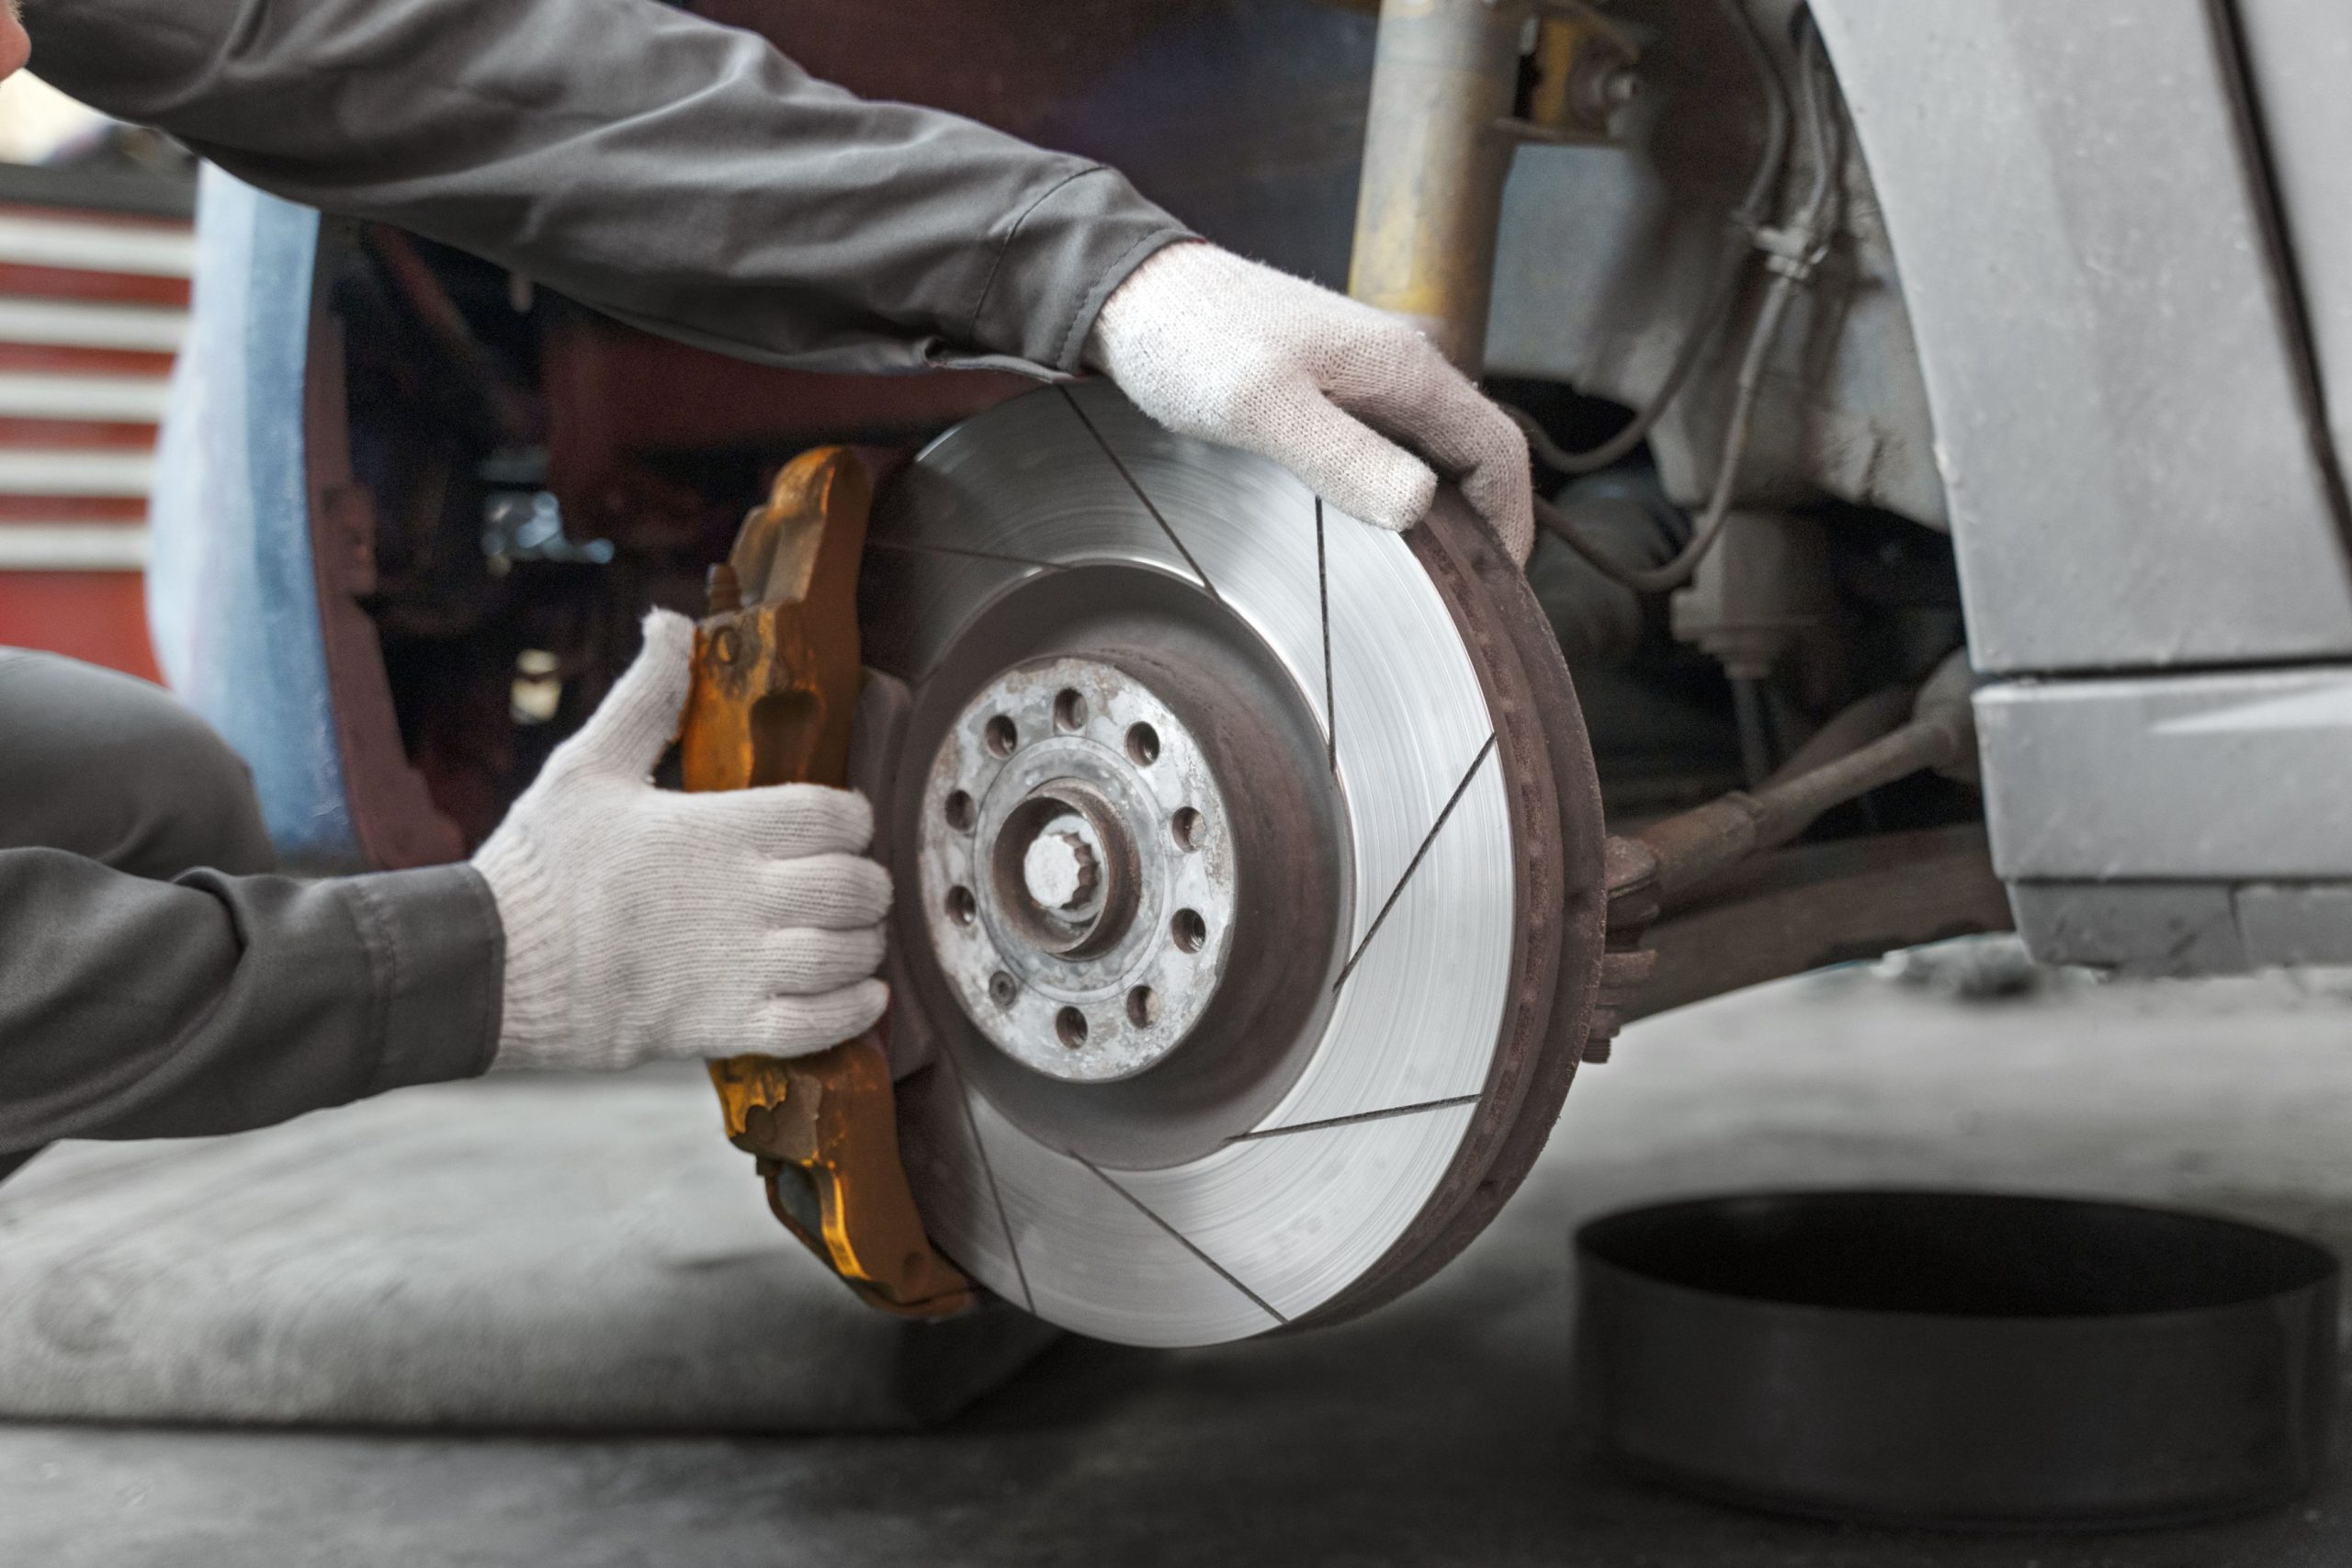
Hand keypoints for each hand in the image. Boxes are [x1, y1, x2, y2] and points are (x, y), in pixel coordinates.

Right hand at [474, 609, 890, 1071]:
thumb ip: (645, 697)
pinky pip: (817, 1024)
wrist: (491, 969)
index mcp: (716, 828)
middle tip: (854, 882)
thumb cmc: (539, 867)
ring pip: (846, 953)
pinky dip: (853, 1010)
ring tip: (855, 935)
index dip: (852, 818)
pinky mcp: (724, 1025)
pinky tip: (861, 994)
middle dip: (867, 882)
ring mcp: (735, 966)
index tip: (842, 823)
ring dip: (865, 943)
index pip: (831, 814)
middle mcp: (740, 896)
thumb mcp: (586, 766)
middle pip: (855, 885)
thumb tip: (669, 623)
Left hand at [1086, 240, 1533, 561]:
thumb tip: (1418, 507)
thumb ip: (1341, 458)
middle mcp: (1401, 366)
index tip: (1496, 588)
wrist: (1134, 292)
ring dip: (1440, 512)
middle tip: (1459, 599)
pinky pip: (1391, 444)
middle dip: (1482, 527)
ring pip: (1433, 452)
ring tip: (1419, 576)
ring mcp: (1368, 373)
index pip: (1500, 452)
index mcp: (1404, 369)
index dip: (1511, 525)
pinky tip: (1366, 527)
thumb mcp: (1262, 409)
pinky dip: (1397, 489)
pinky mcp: (1333, 383)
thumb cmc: (1189, 340)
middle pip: (1475, 455)